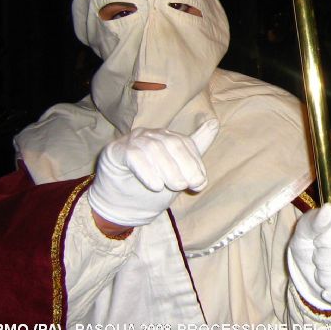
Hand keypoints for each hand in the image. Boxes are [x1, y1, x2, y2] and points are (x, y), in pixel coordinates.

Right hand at [89, 119, 217, 227]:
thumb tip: (215, 123)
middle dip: (185, 165)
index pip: (185, 143)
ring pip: (154, 148)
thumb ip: (194, 154)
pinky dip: (147, 171)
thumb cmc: (152, 188)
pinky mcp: (115, 151)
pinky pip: (133, 155)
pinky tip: (156, 185)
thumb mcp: (178, 175)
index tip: (201, 183)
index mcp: (166, 138)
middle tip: (190, 185)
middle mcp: (150, 135)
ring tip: (176, 187)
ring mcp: (131, 141)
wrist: (120, 206)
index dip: (195, 162)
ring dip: (168, 169)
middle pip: (171, 143)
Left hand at [288, 204, 330, 310]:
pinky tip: (329, 292)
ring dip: (328, 279)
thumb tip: (328, 209)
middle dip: (324, 262)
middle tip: (318, 259)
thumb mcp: (306, 229)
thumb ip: (316, 221)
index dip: (326, 242)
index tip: (317, 242)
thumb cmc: (310, 242)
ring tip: (322, 272)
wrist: (312, 268)